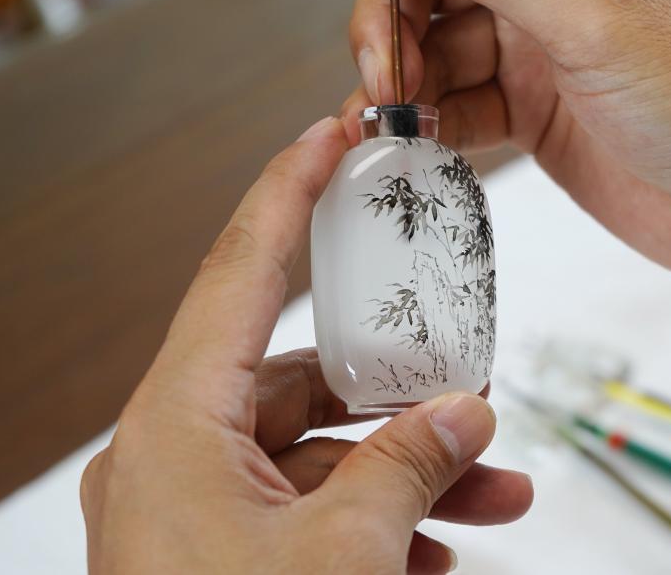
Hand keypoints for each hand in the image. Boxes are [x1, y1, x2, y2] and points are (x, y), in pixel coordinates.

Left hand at [80, 117, 532, 573]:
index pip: (240, 270)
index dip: (287, 192)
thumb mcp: (343, 555)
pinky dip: (381, 516)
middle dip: (398, 386)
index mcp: (175, 427)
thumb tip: (466, 414)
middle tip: (469, 380)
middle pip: (301, 378)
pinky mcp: (227, 554)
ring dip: (408, 464)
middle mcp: (178, 455)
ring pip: (320, 452)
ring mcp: (200, 509)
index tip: (326, 137)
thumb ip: (408, 467)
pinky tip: (449, 544)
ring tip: (496, 483)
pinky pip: (313, 508)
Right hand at [343, 0, 670, 423]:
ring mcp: (543, 53)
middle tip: (385, 83)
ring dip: (409, 87)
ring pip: (442, 52)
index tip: (389, 16)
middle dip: (399, 31)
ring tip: (394, 125)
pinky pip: (464, 107)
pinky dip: (434, 127)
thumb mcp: (597, 16)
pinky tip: (418, 147)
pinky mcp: (536, 114)